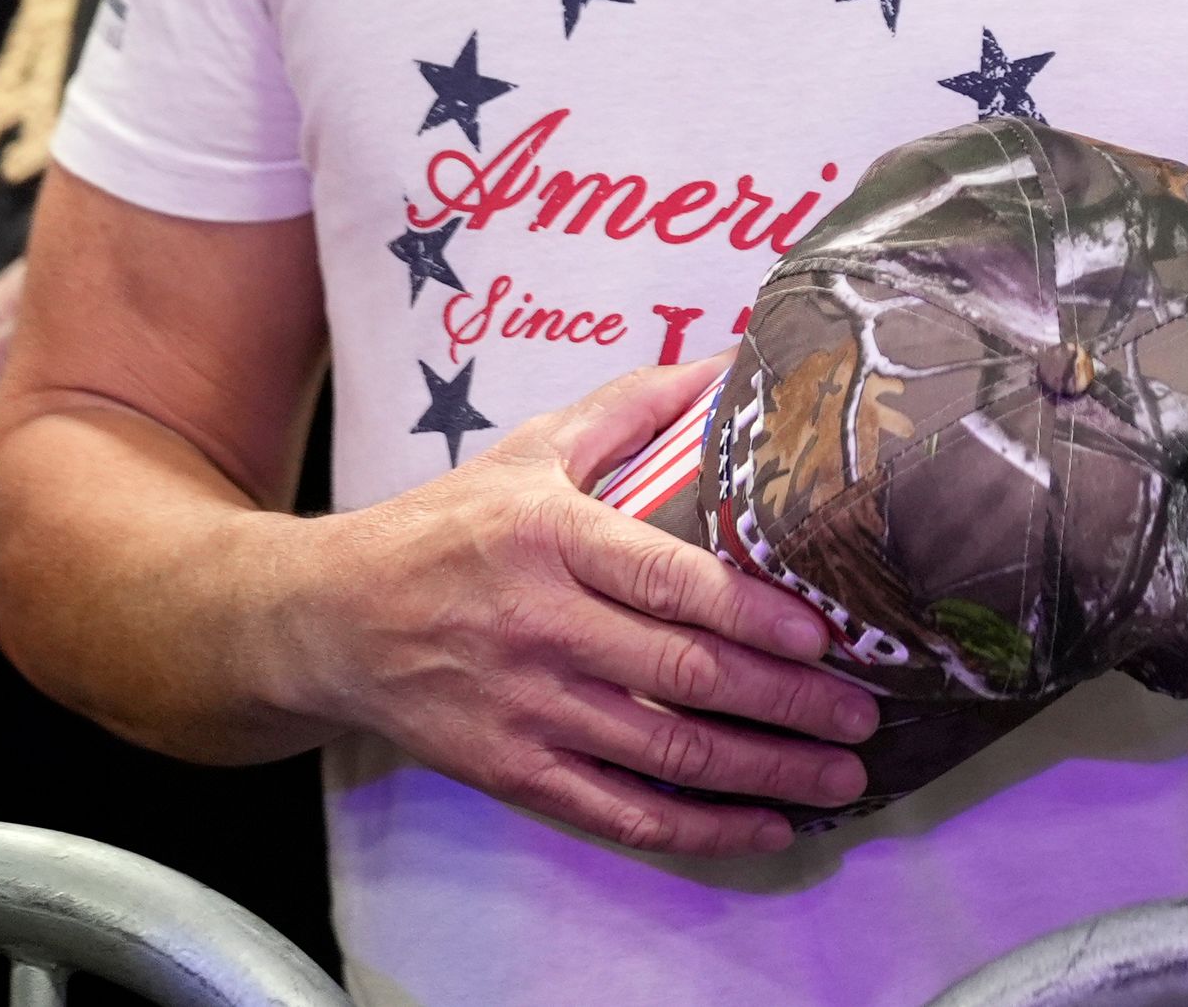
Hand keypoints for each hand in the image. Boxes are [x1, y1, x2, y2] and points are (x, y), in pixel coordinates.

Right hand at [263, 354, 875, 855]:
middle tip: (864, 713)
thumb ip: (632, 408)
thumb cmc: (445, 527)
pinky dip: (696, 829)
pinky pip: (616, 811)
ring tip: (840, 773)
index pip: (670, 583)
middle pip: (683, 676)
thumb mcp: (532, 452)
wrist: (324, 620)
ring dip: (762, 772)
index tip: (826, 635)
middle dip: (786, 702)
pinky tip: (763, 827)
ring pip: (663, 753)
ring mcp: (524, 709)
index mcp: (551, 540)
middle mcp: (540, 628)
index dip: (754, 614)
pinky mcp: (509, 770)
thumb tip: (730, 358)